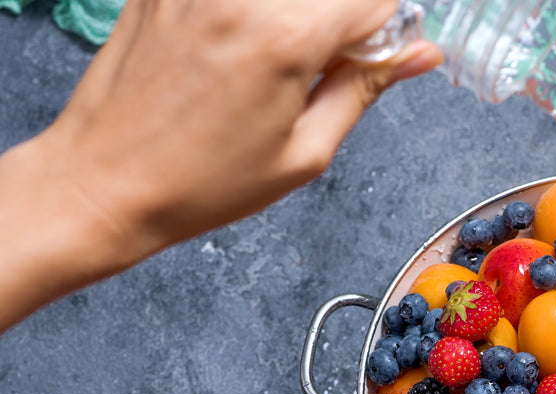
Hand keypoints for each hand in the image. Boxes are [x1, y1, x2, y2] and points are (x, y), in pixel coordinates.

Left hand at [0, 0, 441, 330]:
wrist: (105, 182)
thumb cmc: (201, 183)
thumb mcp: (305, 152)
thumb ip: (365, 87)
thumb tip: (421, 54)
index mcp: (285, 38)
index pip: (375, 0)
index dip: (386, 31)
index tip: (374, 58)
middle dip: (340, 20)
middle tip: (319, 66)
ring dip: (295, 18)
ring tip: (272, 61)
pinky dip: (248, 16)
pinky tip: (232, 54)